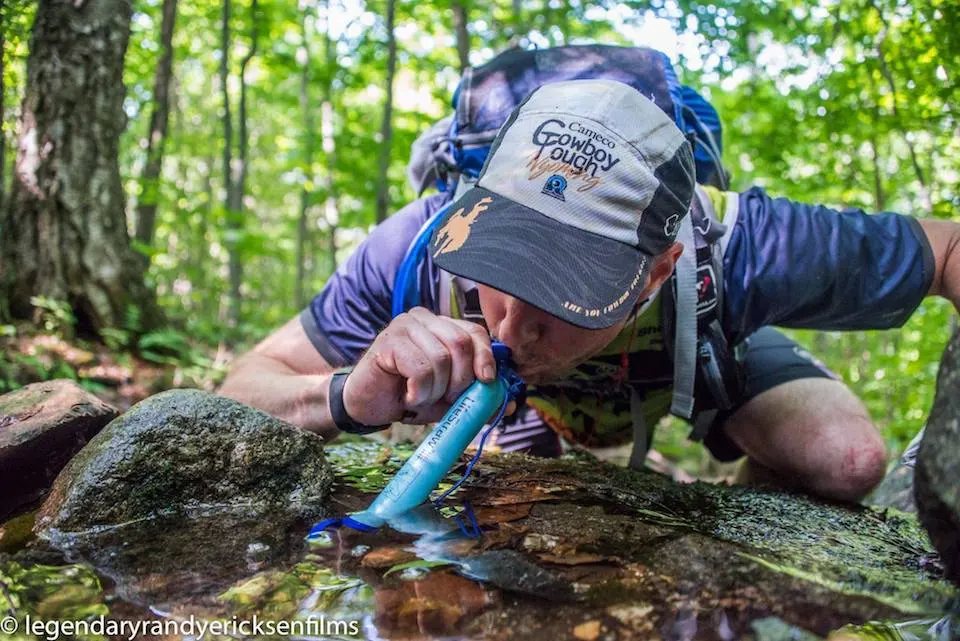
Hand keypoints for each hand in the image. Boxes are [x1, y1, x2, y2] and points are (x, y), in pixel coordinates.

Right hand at [341, 307, 496, 424]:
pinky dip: (420, 391)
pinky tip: (408, 396)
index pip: (475, 331)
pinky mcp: (388, 341)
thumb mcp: (448, 399)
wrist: (368, 406)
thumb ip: (475, 398)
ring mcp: (404, 326)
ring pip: (441, 358)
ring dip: (436, 390)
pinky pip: (420, 368)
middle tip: (446, 398)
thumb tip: (507, 405)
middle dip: (461, 379)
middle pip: (461, 343)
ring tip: (421, 397)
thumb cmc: (408, 396)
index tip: (486, 381)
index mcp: (442, 326)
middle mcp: (424, 319)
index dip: (486, 357)